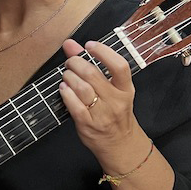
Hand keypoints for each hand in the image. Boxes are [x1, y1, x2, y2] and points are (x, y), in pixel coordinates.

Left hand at [56, 39, 145, 155]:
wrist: (120, 144)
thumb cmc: (116, 113)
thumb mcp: (113, 89)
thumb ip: (94, 65)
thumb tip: (71, 44)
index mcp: (126, 89)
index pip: (119, 66)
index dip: (103, 52)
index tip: (90, 45)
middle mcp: (116, 100)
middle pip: (93, 74)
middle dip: (76, 63)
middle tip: (71, 62)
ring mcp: (102, 114)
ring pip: (82, 88)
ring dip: (69, 77)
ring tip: (67, 75)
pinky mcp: (88, 124)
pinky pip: (74, 105)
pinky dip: (66, 93)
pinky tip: (64, 89)